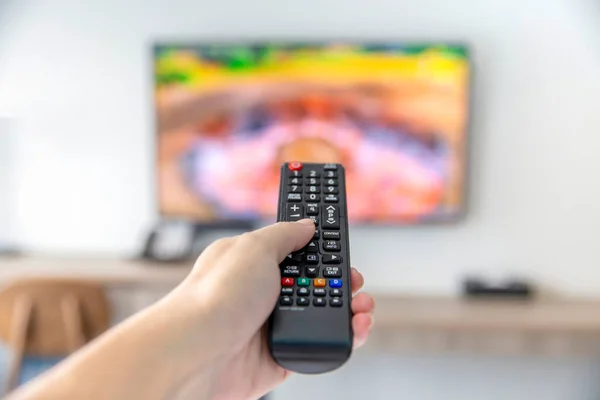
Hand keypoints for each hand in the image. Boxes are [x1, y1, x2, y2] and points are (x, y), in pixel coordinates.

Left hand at [171, 219, 374, 399]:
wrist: (198, 353)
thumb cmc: (215, 297)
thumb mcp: (255, 247)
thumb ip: (285, 234)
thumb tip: (306, 226)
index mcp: (254, 263)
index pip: (295, 249)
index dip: (318, 245)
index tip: (339, 242)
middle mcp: (264, 293)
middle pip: (314, 282)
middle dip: (340, 278)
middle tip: (353, 278)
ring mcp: (274, 324)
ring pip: (323, 313)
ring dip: (349, 307)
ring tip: (361, 304)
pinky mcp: (283, 354)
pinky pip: (322, 343)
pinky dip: (344, 336)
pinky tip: (354, 327)